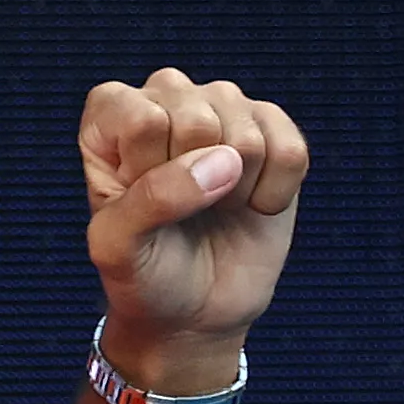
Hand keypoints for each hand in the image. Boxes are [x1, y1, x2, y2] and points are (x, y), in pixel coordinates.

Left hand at [77, 69, 306, 362]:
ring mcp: (224, 106)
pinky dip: (275, 195)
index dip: (150, 174)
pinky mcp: (272, 129)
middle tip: (183, 209)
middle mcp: (168, 95)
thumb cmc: (142, 269)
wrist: (192, 308)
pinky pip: (291, 151)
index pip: (145, 120)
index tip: (140, 205)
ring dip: (236, 191)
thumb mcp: (116, 245)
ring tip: (214, 205)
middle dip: (196, 184)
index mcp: (112, 111)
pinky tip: (250, 204)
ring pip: (248, 135)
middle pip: (199, 121)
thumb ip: (152, 198)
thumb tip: (225, 160)